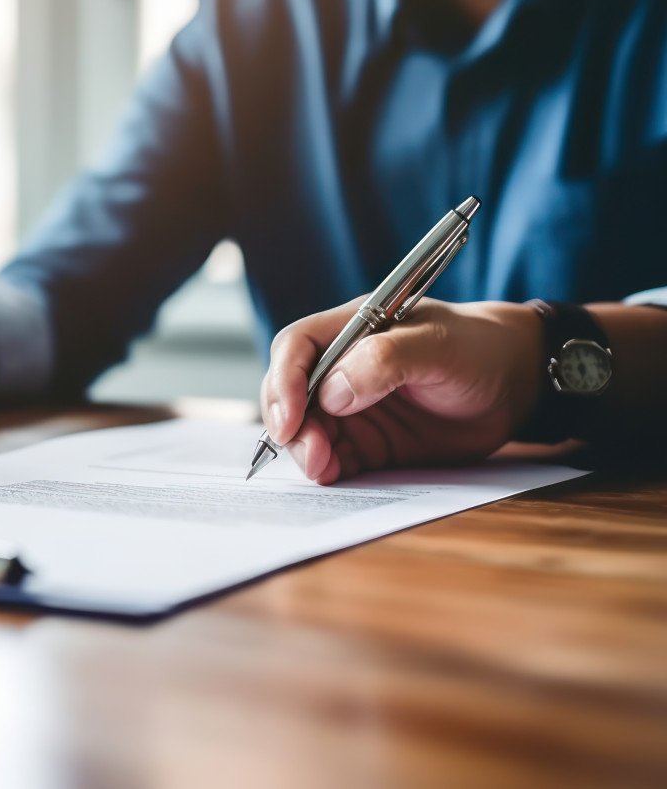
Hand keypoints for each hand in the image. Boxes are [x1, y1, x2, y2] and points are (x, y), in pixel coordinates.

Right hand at [259, 299, 543, 483]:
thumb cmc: (480, 351)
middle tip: (308, 449)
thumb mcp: (439, 346)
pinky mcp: (366, 441)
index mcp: (352, 328)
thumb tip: (331, 393)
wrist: (516, 386)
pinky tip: (331, 474)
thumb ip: (385, 359)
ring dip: (304, 449)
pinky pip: (331, 456)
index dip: (285, 380)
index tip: (291, 416)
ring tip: (322, 466)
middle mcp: (342, 366)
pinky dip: (324, 467)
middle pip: (290, 391)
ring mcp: (351, 406)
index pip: (297, 347)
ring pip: (304, 428)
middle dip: (289, 421)